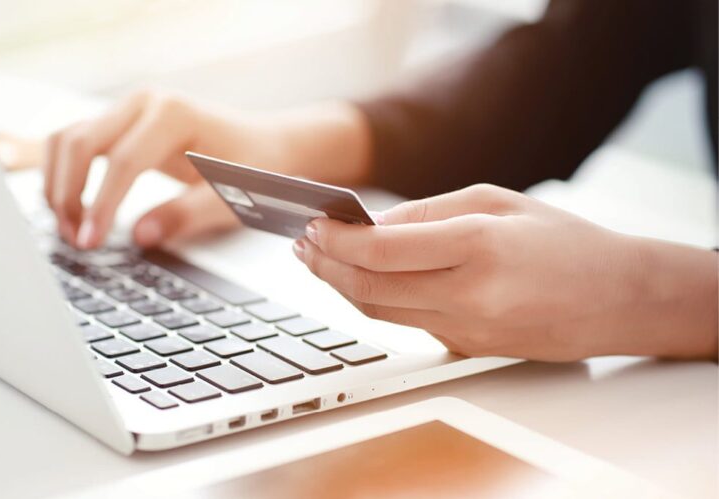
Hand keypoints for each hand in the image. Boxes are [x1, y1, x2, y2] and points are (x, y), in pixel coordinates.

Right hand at [45, 92, 370, 248]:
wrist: (269, 144)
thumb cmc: (258, 167)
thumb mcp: (234, 195)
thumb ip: (189, 215)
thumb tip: (139, 236)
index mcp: (174, 114)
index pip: (123, 161)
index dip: (101, 205)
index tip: (90, 241)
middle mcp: (145, 103)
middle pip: (80, 142)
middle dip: (67, 194)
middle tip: (74, 240)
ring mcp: (130, 109)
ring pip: (68, 139)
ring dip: (58, 184)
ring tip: (69, 229)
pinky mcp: (123, 124)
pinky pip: (78, 143)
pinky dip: (64, 174)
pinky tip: (72, 209)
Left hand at [293, 184, 717, 360]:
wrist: (617, 297)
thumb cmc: (563, 240)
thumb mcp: (496, 202)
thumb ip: (428, 212)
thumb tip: (373, 225)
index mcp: (477, 247)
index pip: (381, 251)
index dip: (336, 239)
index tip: (312, 224)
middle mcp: (468, 296)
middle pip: (369, 289)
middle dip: (325, 265)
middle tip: (302, 244)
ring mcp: (467, 331)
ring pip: (380, 313)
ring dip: (341, 286)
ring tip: (319, 261)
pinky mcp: (468, 349)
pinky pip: (407, 325)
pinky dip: (375, 302)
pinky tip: (361, 281)